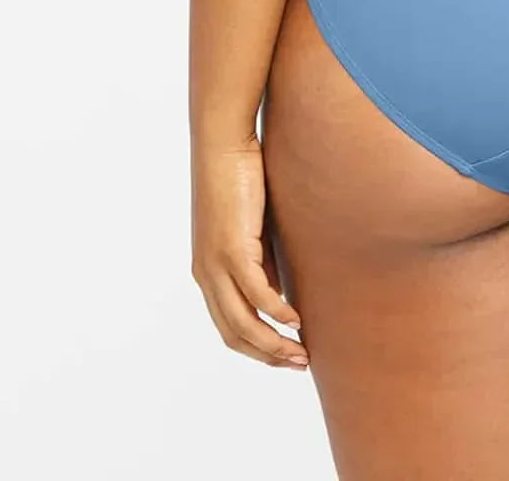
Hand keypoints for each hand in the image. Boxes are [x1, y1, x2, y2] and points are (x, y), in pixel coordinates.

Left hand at [191, 133, 307, 368]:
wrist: (222, 144)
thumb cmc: (239, 177)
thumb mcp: (253, 229)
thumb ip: (262, 261)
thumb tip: (279, 294)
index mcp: (208, 271)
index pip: (229, 326)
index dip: (257, 348)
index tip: (286, 356)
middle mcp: (207, 274)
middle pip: (234, 334)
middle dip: (268, 355)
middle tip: (298, 364)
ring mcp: (217, 264)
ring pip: (243, 323)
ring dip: (273, 344)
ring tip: (301, 353)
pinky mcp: (232, 249)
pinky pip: (256, 294)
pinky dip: (277, 312)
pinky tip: (296, 319)